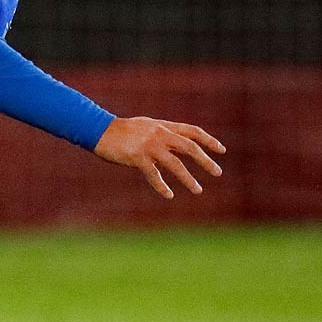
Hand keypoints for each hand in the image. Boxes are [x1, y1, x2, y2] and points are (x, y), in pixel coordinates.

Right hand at [92, 117, 224, 198]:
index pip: (192, 131)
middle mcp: (160, 134)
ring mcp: (149, 145)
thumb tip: (174, 151)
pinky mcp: (137, 157)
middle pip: (189, 147)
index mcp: (163, 126)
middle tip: (217, 172)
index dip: (208, 140)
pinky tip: (168, 195)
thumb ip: (162, 137)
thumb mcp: (146, 128)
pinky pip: (153, 174)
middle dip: (205, 160)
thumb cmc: (121, 131)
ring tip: (198, 190)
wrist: (99, 130)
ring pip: (175, 164)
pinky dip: (161, 185)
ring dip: (188, 178)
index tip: (221, 150)